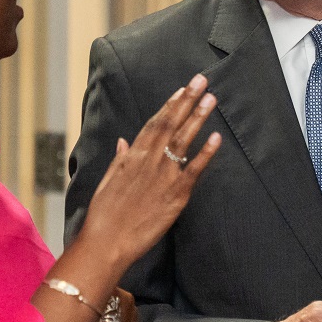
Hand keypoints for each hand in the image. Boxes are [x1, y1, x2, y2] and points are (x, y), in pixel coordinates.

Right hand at [79, 74, 220, 273]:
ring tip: (211, 99)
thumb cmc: (104, 214)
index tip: (182, 89)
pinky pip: (195, 169)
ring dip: (198, 117)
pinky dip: (206, 152)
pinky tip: (217, 137)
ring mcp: (164, 175)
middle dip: (187, 100)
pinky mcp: (176, 194)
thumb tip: (123, 142)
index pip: (155, 123)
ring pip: (184, 140)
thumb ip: (119, 159)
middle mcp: (149, 160)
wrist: (106, 241)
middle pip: (172, 123)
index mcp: (133, 155)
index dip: (170, 104)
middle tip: (202, 80)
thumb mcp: (108, 181)